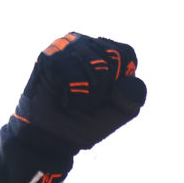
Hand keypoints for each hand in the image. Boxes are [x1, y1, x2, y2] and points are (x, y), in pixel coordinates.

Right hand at [13, 32, 146, 150]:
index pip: (126, 53)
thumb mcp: (121, 112)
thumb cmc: (87, 122)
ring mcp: (66, 47)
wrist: (56, 138)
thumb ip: (134, 96)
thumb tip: (128, 79)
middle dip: (106, 89)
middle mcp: (86, 44)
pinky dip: (75, 96)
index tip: (108, 96)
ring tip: (77, 101)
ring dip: (90, 95)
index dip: (121, 80)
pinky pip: (73, 74)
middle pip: (113, 58)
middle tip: (91, 100)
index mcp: (106, 52)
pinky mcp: (49, 57)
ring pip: (95, 66)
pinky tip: (64, 100)